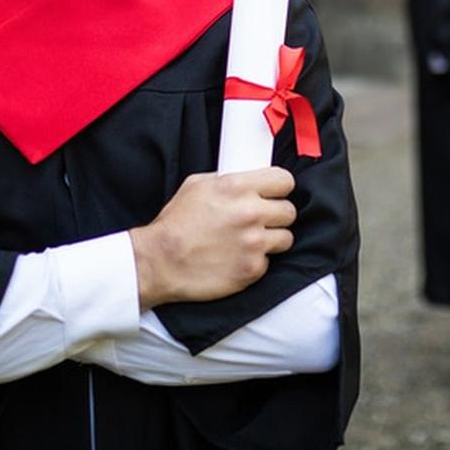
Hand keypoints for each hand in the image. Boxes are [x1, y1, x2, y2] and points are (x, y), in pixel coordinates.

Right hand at [129, 168, 296, 308]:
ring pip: (285, 238)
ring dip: (270, 239)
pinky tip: (236, 257)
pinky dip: (255, 260)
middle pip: (288, 211)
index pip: (284, 180)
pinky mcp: (252, 269)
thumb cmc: (175, 224)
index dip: (279, 188)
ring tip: (248, 241)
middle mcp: (250, 213)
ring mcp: (254, 243)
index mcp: (236, 187)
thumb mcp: (196, 185)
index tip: (274, 194)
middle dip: (275, 215)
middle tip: (258, 220)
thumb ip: (227, 181)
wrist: (161, 261)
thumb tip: (247, 181)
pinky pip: (268, 262)